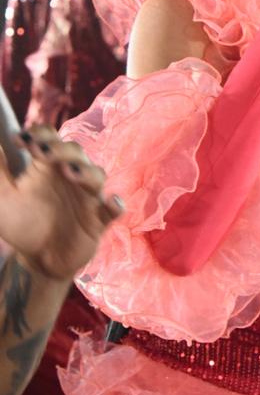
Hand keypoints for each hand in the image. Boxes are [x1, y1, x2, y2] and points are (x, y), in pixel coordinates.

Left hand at [0, 125, 123, 281]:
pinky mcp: (99, 220)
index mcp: (48, 166)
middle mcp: (71, 176)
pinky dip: (115, 205)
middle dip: (60, 149)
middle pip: (75, 152)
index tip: (20, 139)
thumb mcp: (3, 200)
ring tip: (68, 171)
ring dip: (85, 171)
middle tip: (41, 151)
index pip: (50, 139)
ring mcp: (87, 197)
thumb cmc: (22, 224)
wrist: (38, 259)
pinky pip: (112, 210)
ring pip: (96, 176)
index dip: (39, 134)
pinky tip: (111, 201)